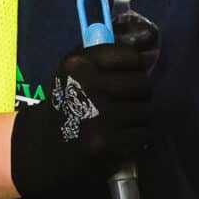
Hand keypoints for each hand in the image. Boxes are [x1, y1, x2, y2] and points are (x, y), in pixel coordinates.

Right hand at [10, 42, 153, 195]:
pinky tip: (121, 137)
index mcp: (78, 64)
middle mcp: (87, 87)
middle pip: (143, 84)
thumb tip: (150, 54)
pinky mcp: (107, 142)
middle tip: (125, 102)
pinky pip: (144, 133)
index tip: (128, 75)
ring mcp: (98, 115)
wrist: (47, 145)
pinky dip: (137, 138)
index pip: (131, 57)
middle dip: (140, 94)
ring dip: (140, 118)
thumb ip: (108, 56)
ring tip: (121, 122)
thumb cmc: (69, 102)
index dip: (136, 68)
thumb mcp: (76, 70)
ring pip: (147, 110)